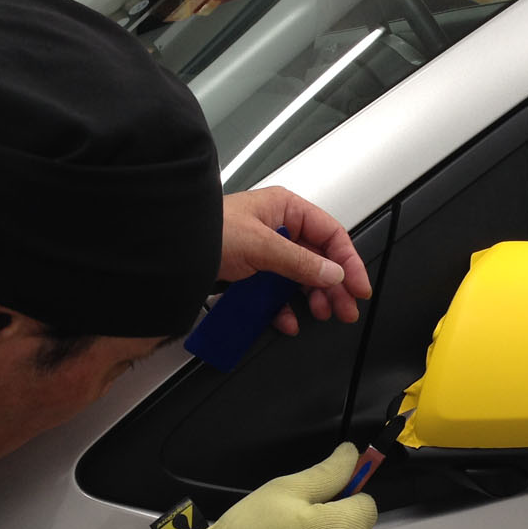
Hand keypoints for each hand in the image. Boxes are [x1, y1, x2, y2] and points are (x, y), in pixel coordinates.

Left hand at [220, 187, 372, 334]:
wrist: (168, 249)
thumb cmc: (206, 230)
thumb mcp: (261, 245)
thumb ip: (300, 262)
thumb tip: (333, 274)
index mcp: (286, 208)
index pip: (331, 234)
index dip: (348, 261)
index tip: (358, 286)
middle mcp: (278, 227)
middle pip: (319, 259)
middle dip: (334, 285)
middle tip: (345, 310)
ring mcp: (264, 251)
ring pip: (300, 277)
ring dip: (312, 298)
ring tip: (320, 314)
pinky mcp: (250, 272)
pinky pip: (276, 291)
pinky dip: (284, 308)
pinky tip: (288, 320)